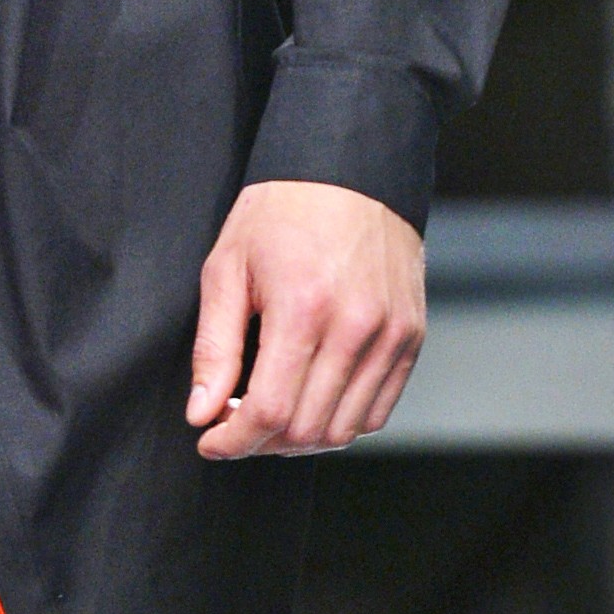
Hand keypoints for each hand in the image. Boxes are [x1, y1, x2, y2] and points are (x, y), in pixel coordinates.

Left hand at [186, 180, 426, 460]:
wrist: (350, 171)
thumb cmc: (280, 214)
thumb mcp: (227, 269)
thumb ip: (214, 348)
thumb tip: (202, 413)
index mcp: (303, 309)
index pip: (269, 412)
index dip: (232, 440)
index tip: (210, 440)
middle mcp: (356, 328)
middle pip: (307, 429)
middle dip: (260, 442)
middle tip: (234, 422)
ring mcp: (391, 335)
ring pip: (345, 430)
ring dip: (300, 439)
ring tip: (271, 414)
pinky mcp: (411, 337)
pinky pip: (378, 410)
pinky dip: (341, 422)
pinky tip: (311, 401)